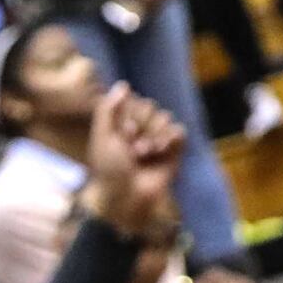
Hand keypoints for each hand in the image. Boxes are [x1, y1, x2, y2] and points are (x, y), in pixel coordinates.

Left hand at [77, 83, 185, 238]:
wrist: (127, 198)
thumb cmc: (109, 170)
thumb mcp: (103, 137)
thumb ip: (109, 109)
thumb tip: (124, 84)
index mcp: (121, 124)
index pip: (134, 102)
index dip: (130, 117)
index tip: (123, 136)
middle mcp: (140, 129)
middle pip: (151, 107)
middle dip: (142, 127)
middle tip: (133, 150)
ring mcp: (157, 140)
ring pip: (165, 118)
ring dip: (154, 136)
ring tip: (145, 155)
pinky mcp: (172, 152)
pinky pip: (179, 131)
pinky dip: (171, 139)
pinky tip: (162, 151)